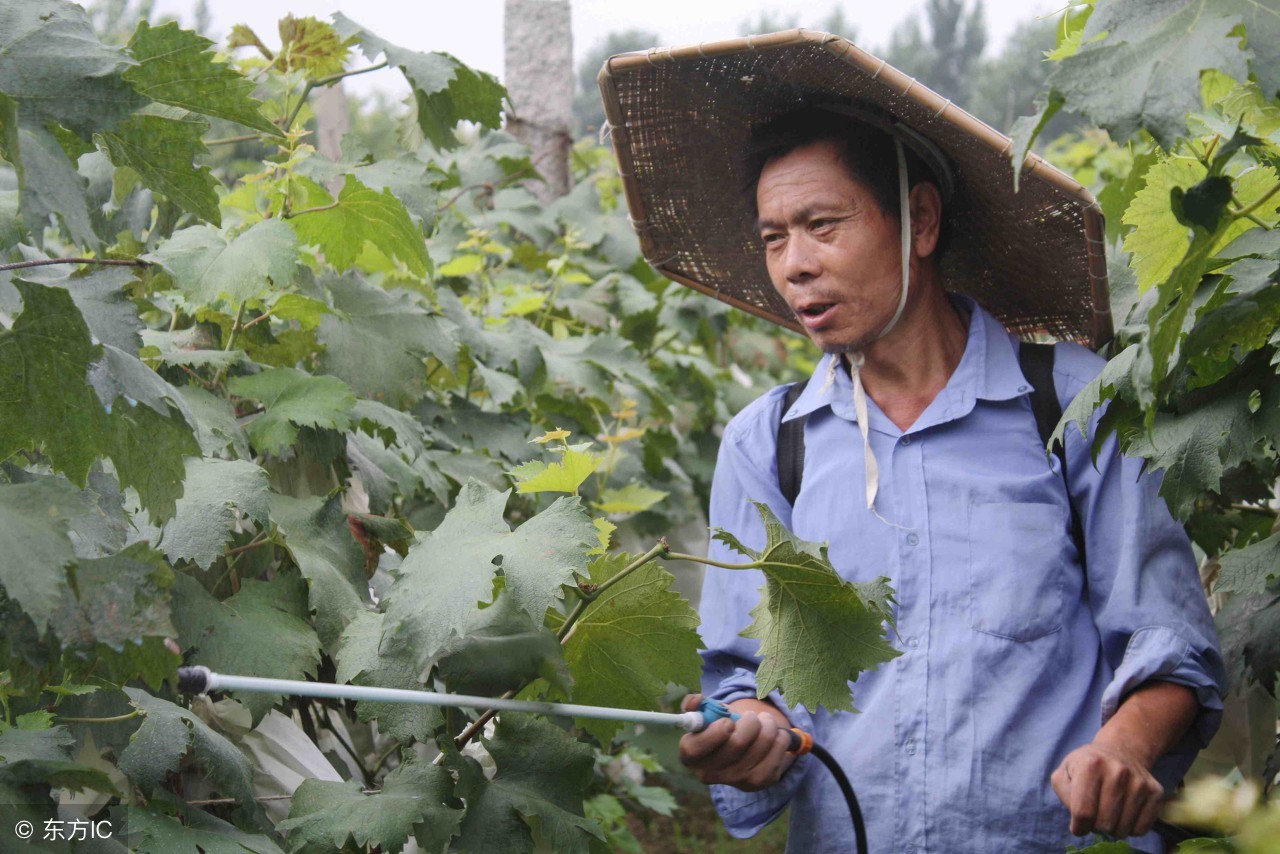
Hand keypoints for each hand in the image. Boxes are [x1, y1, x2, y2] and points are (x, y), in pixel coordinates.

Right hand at [678, 693, 796, 791]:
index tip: (728, 721)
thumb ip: (696, 704)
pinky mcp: (758, 783)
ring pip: (761, 745)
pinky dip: (781, 739)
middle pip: (737, 742)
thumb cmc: (719, 727)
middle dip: (750, 721)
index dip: (716, 731)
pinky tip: (776, 736)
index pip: (696, 748)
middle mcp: (709, 773)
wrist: (740, 749)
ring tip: (765, 721)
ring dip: (769, 726)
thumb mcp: (706, 714)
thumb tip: (696, 700)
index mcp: (691, 755)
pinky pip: (777, 754)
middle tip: (752, 716)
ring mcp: (735, 781)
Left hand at [1051, 741, 1163, 838]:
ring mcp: (1140, 782)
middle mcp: (1118, 772)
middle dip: (1095, 827)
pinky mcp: (1155, 793)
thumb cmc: (1087, 766)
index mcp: (1091, 765)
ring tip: (1108, 813)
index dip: (1078, 826)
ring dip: (1113, 829)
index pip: (1083, 813)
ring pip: (1123, 829)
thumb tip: (1080, 820)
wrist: (1120, 752)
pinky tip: (1123, 814)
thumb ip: (1064, 795)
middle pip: (1104, 824)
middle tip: (1094, 815)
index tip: (1078, 825)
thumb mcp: (1064, 773)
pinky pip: (1141, 829)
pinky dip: (1130, 829)